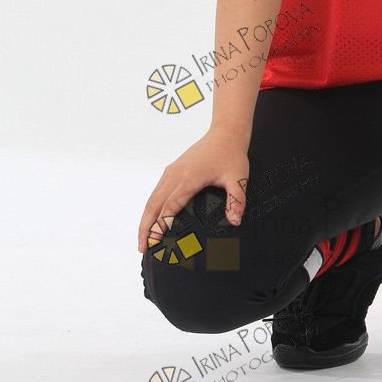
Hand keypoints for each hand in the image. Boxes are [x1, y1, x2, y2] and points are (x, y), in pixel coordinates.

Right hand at [137, 129, 249, 253]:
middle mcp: (176, 175)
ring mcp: (171, 172)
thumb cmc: (231, 155)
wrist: (225, 133)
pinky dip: (150, 208)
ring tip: (143, 239)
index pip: (170, 206)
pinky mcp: (172, 170)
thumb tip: (235, 221)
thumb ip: (237, 200)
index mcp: (189, 178)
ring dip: (145, 219)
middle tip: (143, 248)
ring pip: (152, 198)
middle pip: (154, 204)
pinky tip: (150, 218)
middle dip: (146, 227)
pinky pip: (156, 191)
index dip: (161, 225)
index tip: (155, 241)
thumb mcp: (238, 178)